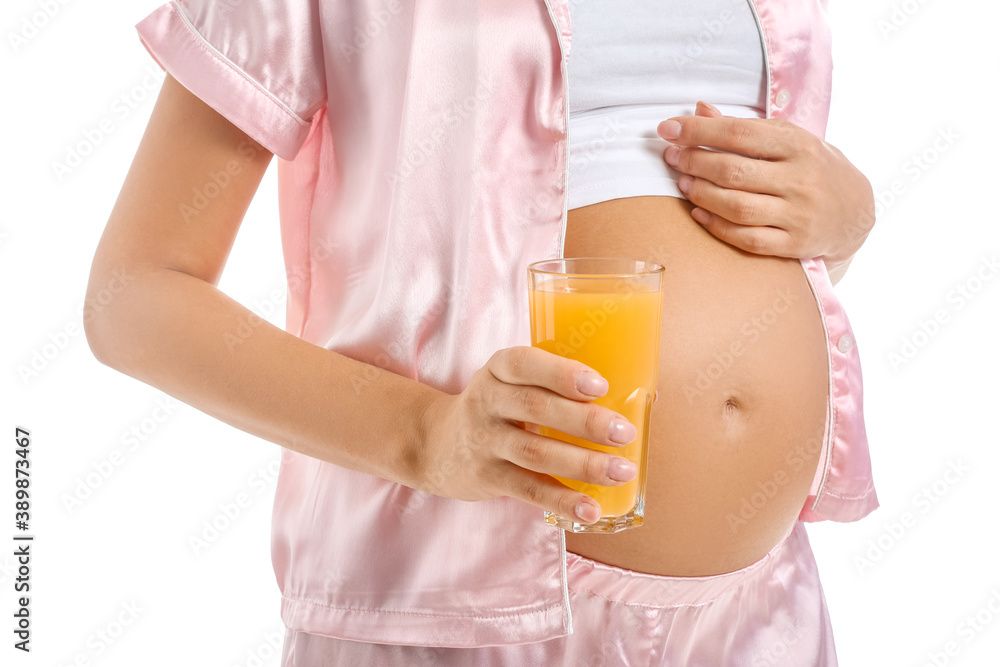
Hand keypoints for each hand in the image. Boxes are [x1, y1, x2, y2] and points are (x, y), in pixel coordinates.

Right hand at [415, 346, 639, 524]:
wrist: (435, 443)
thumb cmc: (497, 406)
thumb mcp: (510, 382)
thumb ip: (554, 385)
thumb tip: (634, 398)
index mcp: (498, 369)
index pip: (524, 363)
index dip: (561, 374)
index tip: (599, 385)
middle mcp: (487, 402)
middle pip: (536, 408)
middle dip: (584, 421)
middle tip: (625, 432)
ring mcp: (484, 441)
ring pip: (536, 453)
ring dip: (583, 464)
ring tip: (622, 471)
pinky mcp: (487, 477)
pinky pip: (528, 490)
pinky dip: (562, 501)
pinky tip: (590, 510)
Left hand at [657, 101, 875, 271]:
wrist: (854, 213)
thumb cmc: (810, 167)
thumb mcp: (787, 139)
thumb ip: (744, 127)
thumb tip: (699, 110)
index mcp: (799, 145)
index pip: (740, 134)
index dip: (698, 131)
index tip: (668, 128)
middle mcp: (801, 180)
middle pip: (734, 171)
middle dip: (694, 162)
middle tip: (672, 157)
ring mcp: (798, 215)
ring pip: (737, 207)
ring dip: (701, 194)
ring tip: (682, 183)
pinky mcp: (793, 244)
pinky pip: (747, 239)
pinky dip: (716, 226)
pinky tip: (697, 213)